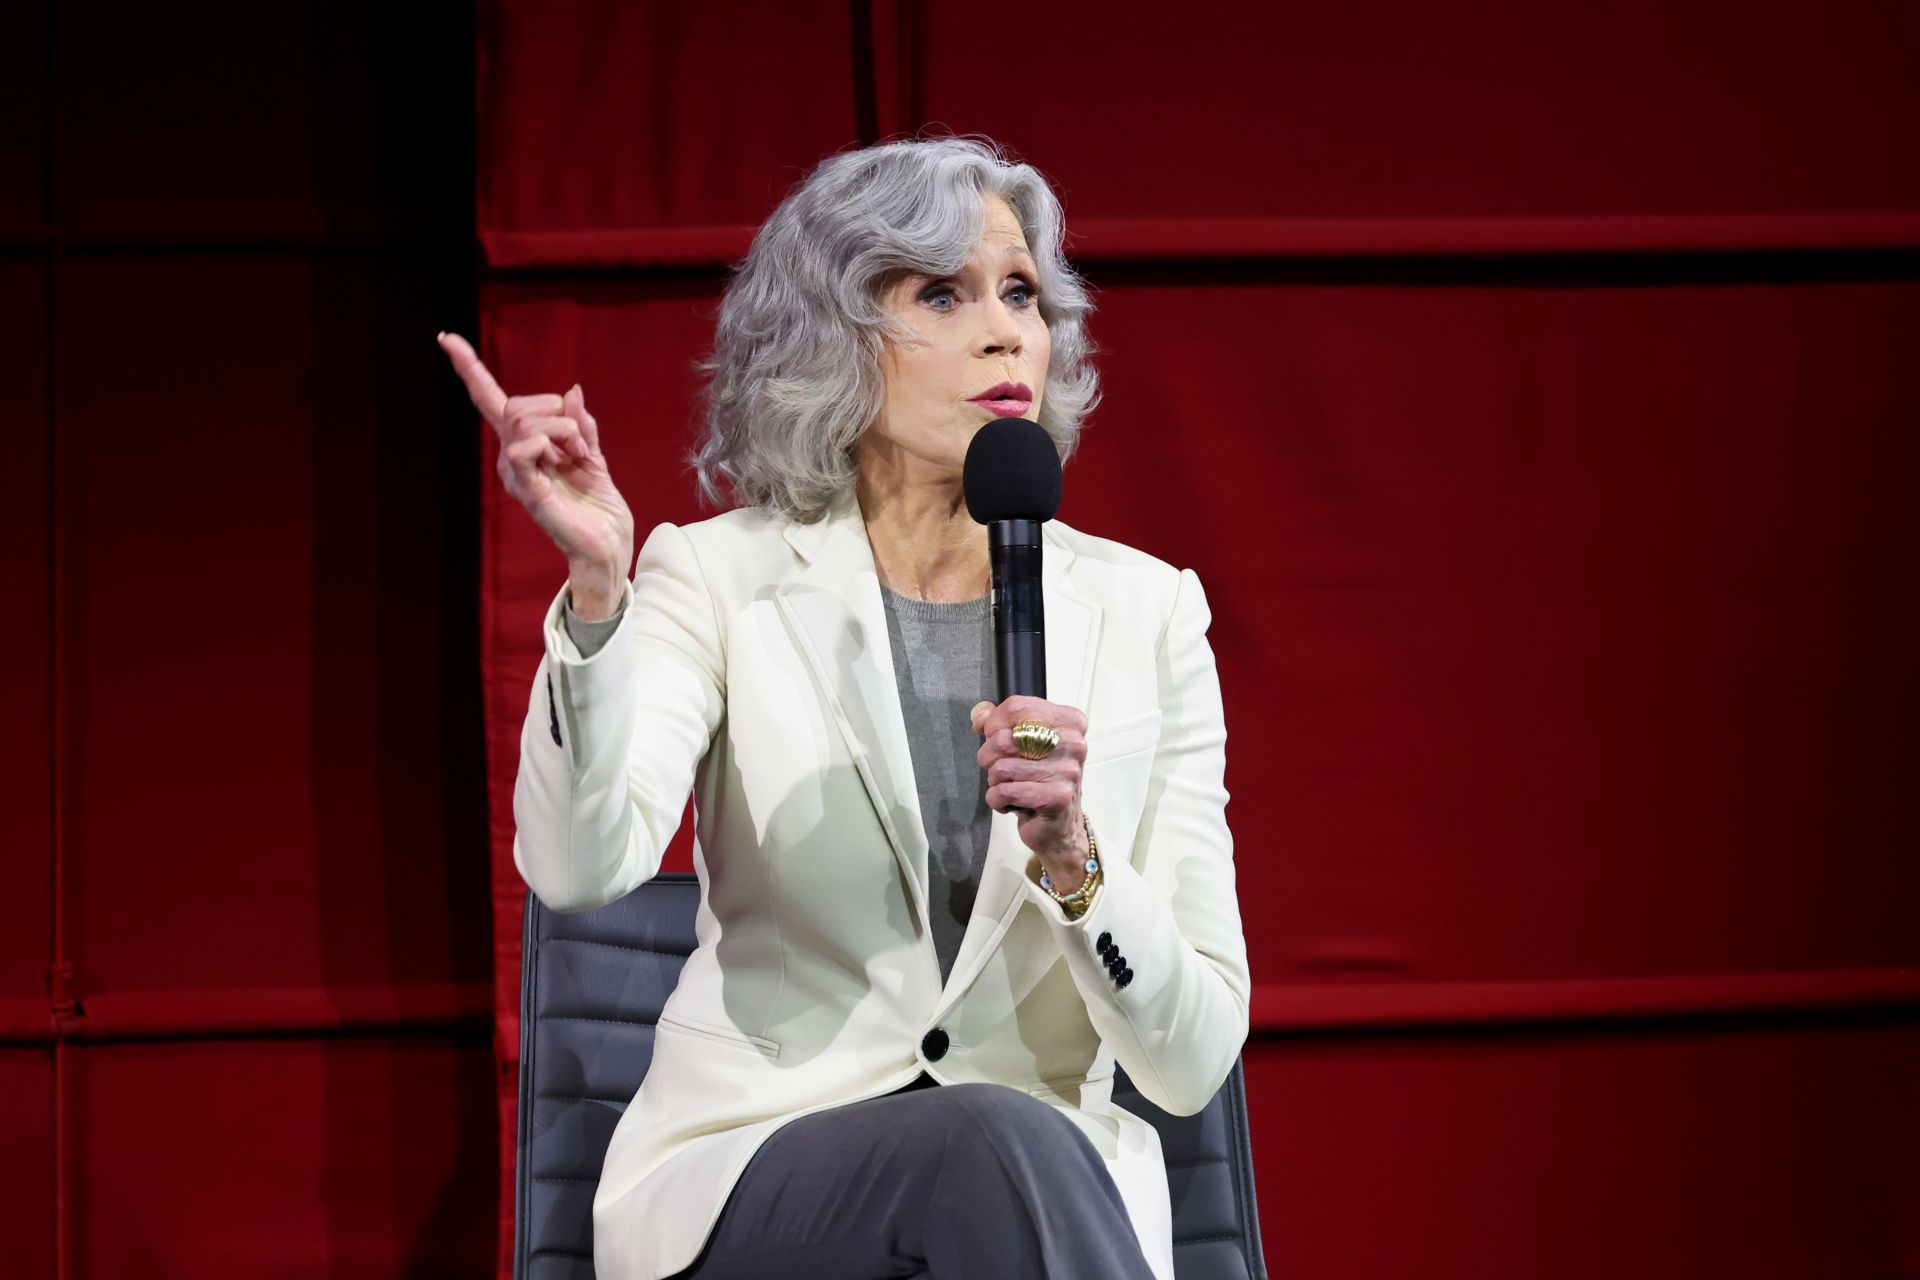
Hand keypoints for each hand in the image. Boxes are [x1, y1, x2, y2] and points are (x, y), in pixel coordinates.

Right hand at [436, 331, 634, 586]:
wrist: (608, 544)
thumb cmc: (599, 506)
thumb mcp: (593, 453)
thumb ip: (580, 424)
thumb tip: (572, 390)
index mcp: (523, 447)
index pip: (489, 401)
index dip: (469, 368)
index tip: (447, 338)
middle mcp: (511, 458)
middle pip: (515, 405)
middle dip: (555, 410)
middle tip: (579, 440)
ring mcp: (515, 475)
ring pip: (522, 421)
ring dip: (561, 427)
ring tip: (579, 452)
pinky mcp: (526, 491)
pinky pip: (521, 450)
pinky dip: (549, 442)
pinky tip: (567, 458)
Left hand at [971, 695, 1090, 884]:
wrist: (1059, 825)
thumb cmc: (1039, 780)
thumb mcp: (1020, 745)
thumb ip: (997, 722)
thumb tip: (979, 714)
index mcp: (1069, 722)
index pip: (1016, 707)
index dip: (993, 724)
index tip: (993, 737)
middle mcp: (1073, 743)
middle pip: (1004, 738)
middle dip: (989, 757)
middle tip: (1000, 770)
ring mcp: (1068, 771)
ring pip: (1001, 768)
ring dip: (995, 782)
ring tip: (1011, 787)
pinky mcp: (1057, 797)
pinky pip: (1005, 792)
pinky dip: (997, 800)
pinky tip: (1010, 803)